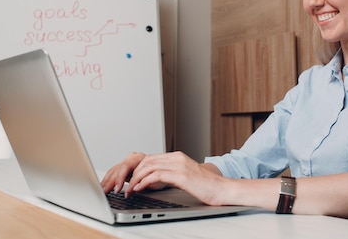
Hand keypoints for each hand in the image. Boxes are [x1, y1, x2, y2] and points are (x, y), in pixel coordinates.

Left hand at [109, 151, 227, 204]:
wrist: (222, 190)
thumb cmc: (206, 187)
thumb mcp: (186, 177)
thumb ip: (172, 174)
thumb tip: (155, 181)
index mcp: (178, 157)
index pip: (151, 158)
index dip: (137, 168)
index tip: (129, 179)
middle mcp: (177, 158)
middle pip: (147, 160)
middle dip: (133, 173)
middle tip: (125, 185)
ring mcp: (179, 165)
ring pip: (149, 167)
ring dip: (135, 179)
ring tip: (129, 190)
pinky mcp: (181, 175)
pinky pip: (156, 175)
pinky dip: (144, 182)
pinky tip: (138, 189)